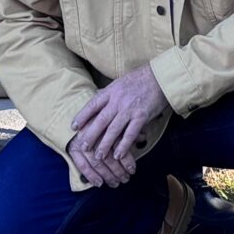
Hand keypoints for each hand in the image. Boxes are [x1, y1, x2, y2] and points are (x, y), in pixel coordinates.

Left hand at [67, 65, 168, 186]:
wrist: (160, 77)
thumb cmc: (139, 80)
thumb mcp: (119, 83)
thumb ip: (108, 94)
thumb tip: (95, 101)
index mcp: (111, 91)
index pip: (92, 105)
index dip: (82, 116)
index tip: (73, 127)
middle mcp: (118, 100)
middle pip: (100, 120)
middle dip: (91, 135)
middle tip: (83, 147)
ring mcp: (130, 109)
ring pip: (113, 130)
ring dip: (105, 145)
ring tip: (99, 156)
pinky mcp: (141, 116)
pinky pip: (130, 134)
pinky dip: (123, 146)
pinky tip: (118, 155)